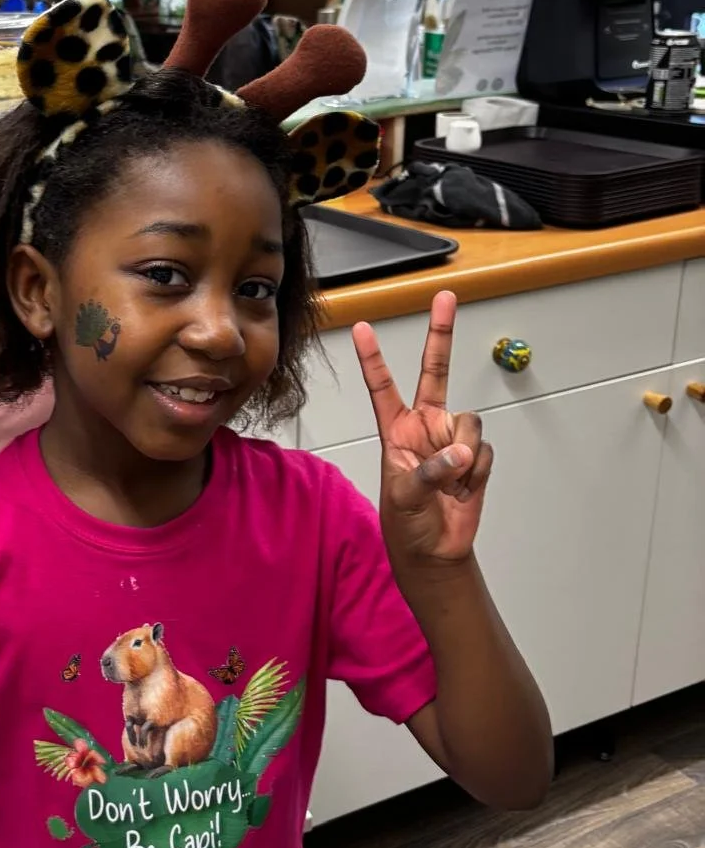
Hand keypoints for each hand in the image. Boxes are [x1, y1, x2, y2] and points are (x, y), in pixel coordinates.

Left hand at [353, 290, 491, 566]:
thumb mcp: (404, 495)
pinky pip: (485, 452)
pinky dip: (477, 474)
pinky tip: (463, 489)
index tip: (361, 328)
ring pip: (470, 422)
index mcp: (396, 429)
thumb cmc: (407, 522)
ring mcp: (452, 438)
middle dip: (440, 333)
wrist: (435, 550)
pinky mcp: (476, 455)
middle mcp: (426, 425)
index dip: (372, 358)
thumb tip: (461, 452)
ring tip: (449, 482)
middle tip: (444, 297)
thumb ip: (430, 470)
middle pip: (436, 371)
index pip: (382, 386)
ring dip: (463, 455)